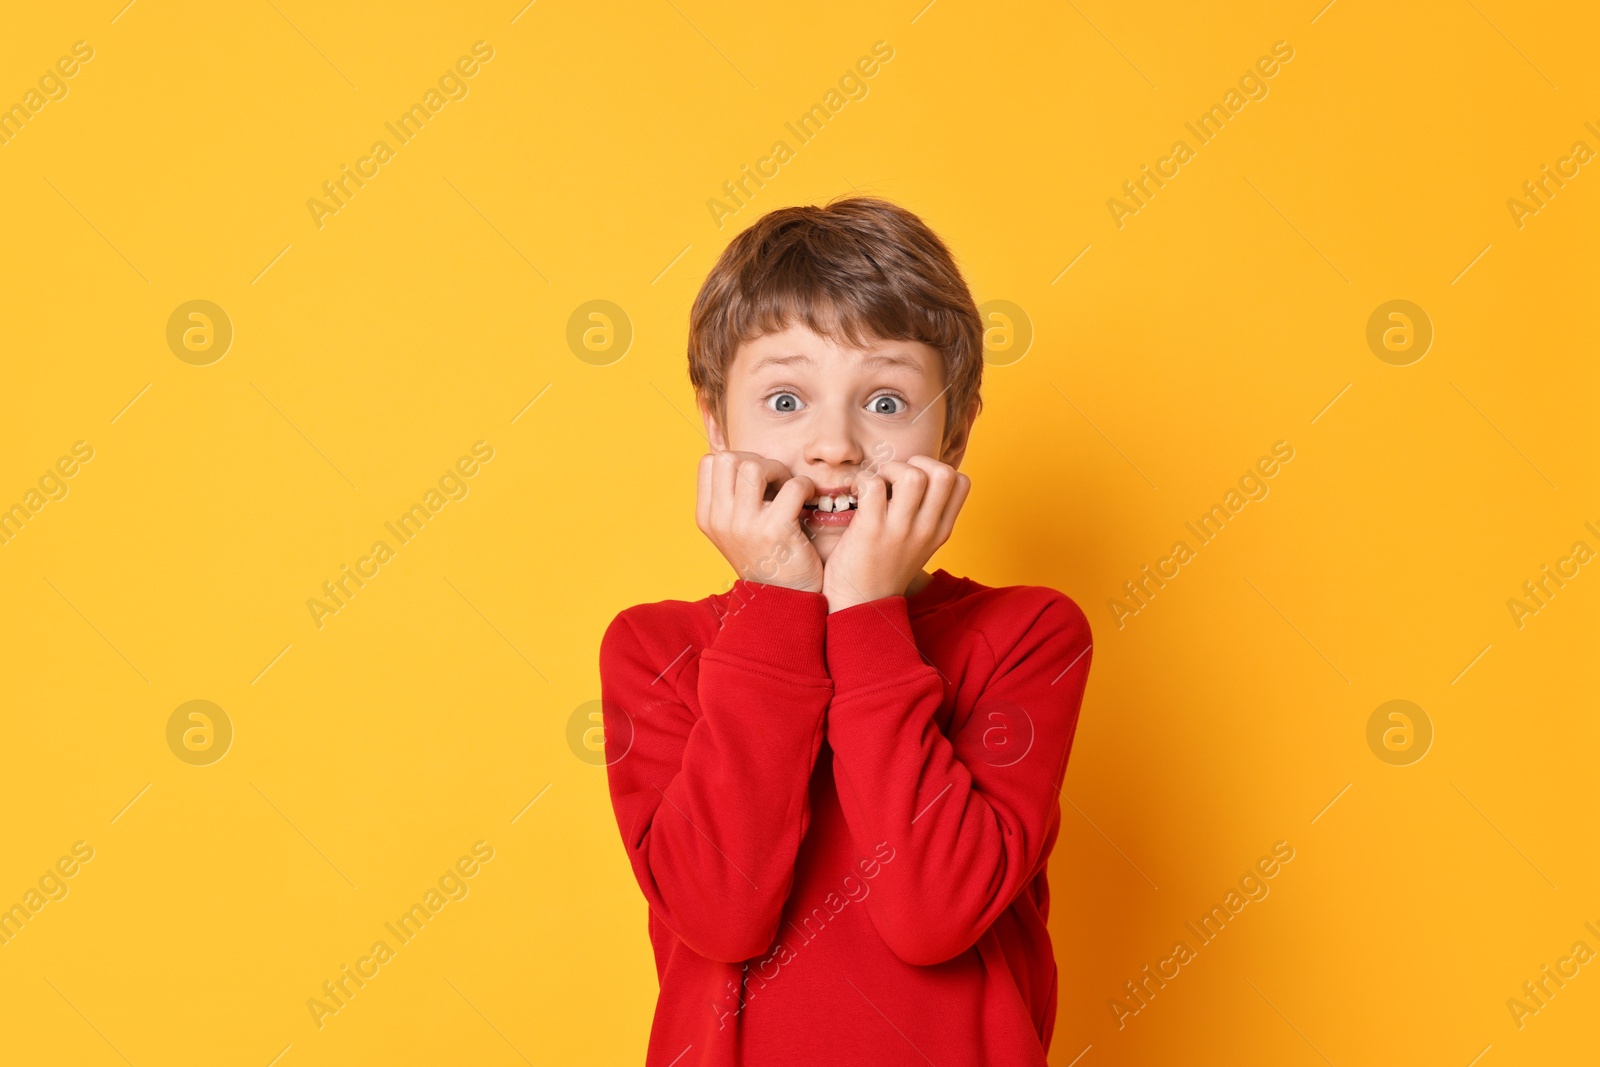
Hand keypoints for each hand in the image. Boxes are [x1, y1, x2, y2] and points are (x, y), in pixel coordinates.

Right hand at [696, 451, 823, 592]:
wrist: (785, 601)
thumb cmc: (766, 557)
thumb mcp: (735, 529)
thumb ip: (731, 497)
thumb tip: (739, 456)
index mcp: (707, 517)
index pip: (710, 462)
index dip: (738, 461)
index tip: (757, 480)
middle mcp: (720, 521)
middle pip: (729, 458)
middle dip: (758, 460)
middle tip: (775, 481)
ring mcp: (744, 526)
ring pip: (754, 466)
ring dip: (780, 470)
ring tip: (789, 488)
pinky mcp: (774, 531)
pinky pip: (792, 486)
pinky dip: (805, 486)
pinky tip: (808, 500)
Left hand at [821, 456, 970, 612]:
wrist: (862, 605)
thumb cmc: (884, 569)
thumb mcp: (919, 544)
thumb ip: (925, 516)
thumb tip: (918, 479)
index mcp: (941, 530)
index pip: (962, 482)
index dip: (936, 468)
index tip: (913, 479)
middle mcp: (927, 529)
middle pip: (943, 472)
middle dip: (916, 462)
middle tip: (894, 477)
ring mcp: (901, 530)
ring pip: (911, 475)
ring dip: (889, 469)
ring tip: (877, 483)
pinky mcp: (872, 530)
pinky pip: (873, 485)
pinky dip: (862, 480)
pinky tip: (856, 493)